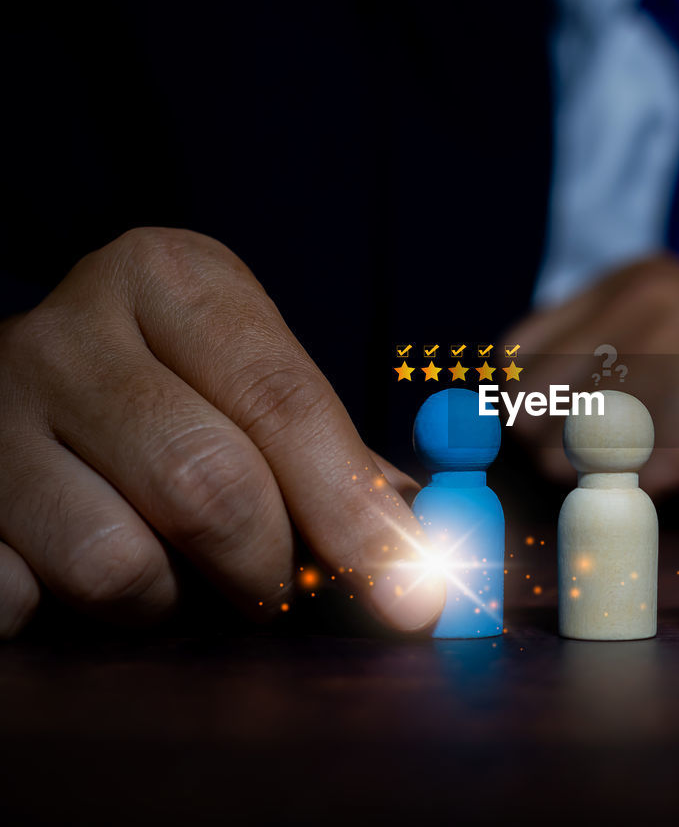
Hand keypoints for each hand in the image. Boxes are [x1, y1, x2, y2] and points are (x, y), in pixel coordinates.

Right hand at [0, 228, 443, 637]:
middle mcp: (69, 331)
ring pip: (112, 564)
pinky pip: (17, 600)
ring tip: (173, 573)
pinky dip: (63, 614)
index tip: (413, 593)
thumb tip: (423, 555)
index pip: (284, 402)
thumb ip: (336, 459)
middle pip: (206, 486)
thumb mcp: (253, 376)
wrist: (36, 370)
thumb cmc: (176, 382)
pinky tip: (76, 572)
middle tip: (282, 591)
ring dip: (167, 601)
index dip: (354, 509)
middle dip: (269, 569)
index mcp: (172, 279)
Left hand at [507, 255, 678, 506]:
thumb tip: (507, 417)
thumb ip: (604, 359)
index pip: (518, 355)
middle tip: (627, 459)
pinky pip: (629, 478)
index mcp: (635, 280)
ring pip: (572, 448)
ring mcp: (674, 354)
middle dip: (557, 450)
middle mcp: (646, 303)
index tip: (549, 442)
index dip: (522, 411)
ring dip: (608, 475)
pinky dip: (658, 489)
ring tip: (674, 460)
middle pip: (531, 405)